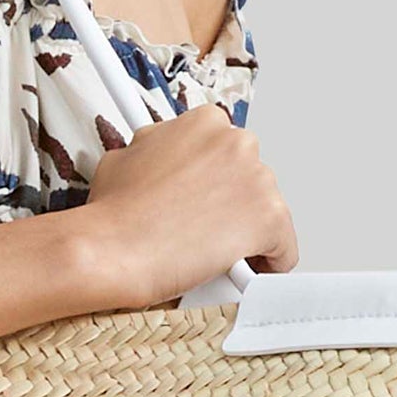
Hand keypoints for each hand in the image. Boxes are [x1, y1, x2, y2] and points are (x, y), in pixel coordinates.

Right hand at [80, 104, 298, 309]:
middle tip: (201, 232)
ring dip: (244, 234)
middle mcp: (236, 143)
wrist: (111, 249)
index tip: (203, 203)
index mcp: (204, 123)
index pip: (227, 154)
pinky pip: (284, 250)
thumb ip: (158, 156)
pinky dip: (267, 265)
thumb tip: (163, 168)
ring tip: (210, 255)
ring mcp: (257, 179)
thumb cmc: (112, 214)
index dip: (214, 184)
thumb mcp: (127, 161)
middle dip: (230, 207)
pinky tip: (240, 273)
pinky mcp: (270, 218)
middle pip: (250, 181)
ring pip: (266, 214)